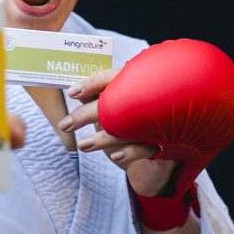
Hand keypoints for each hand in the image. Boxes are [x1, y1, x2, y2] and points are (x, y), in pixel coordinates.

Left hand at [57, 68, 177, 196]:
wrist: (162, 154)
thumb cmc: (132, 124)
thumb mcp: (114, 108)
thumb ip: (98, 98)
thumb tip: (74, 91)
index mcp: (139, 82)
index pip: (113, 77)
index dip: (92, 83)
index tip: (71, 92)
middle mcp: (151, 97)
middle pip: (115, 101)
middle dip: (85, 114)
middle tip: (65, 125)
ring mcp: (161, 119)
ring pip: (128, 126)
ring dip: (101, 138)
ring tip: (82, 145)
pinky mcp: (167, 141)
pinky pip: (148, 146)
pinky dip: (131, 151)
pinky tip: (116, 156)